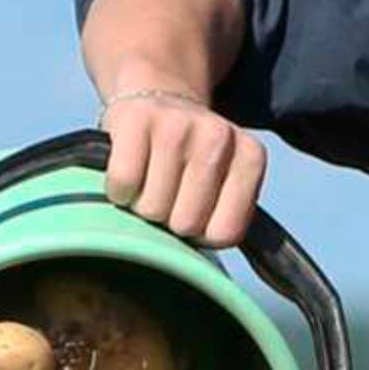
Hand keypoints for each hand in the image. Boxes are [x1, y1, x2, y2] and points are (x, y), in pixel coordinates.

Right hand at [99, 88, 266, 249]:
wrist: (159, 93)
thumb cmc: (190, 161)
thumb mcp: (225, 184)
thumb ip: (226, 220)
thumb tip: (205, 276)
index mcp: (251, 157)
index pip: (225, 233)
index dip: (203, 234)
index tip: (196, 210)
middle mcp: (219, 137)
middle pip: (186, 223)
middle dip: (170, 220)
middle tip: (168, 193)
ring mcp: (177, 126)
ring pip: (152, 208)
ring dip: (142, 205)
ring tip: (149, 180)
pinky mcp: (135, 119)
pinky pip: (123, 184)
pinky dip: (118, 190)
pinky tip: (129, 172)